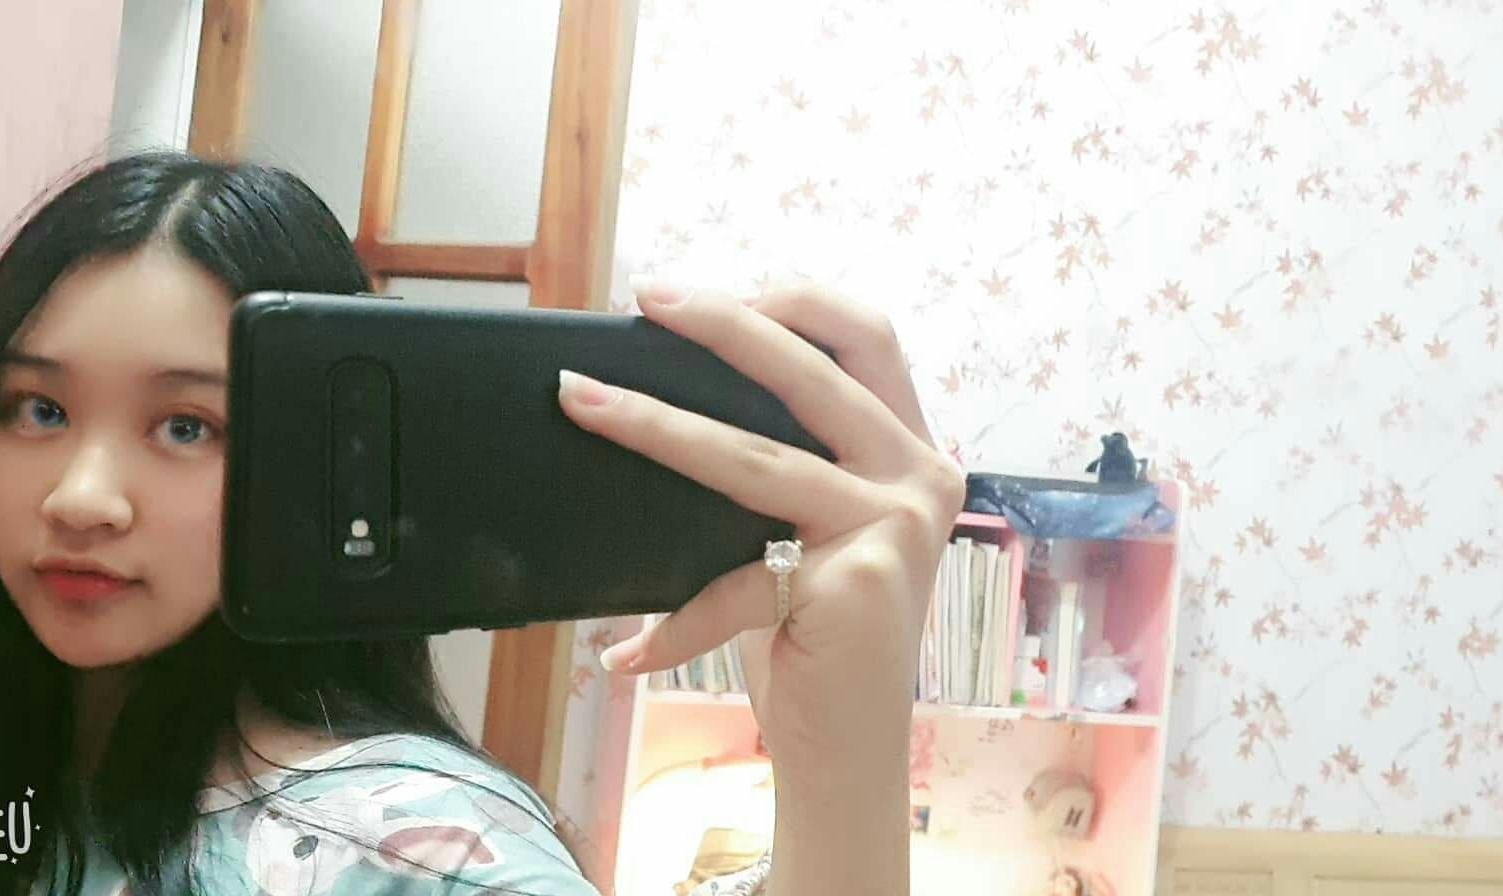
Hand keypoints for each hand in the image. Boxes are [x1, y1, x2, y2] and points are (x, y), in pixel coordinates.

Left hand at [561, 279, 963, 892]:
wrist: (848, 756)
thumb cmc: (811, 638)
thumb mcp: (805, 530)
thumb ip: (778, 459)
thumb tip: (660, 388)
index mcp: (913, 453)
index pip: (867, 338)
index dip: (791, 299)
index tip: (702, 294)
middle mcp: (921, 479)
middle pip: (813, 369)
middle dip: (721, 322)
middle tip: (646, 300)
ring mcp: (896, 531)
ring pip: (755, 456)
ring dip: (654, 423)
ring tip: (581, 401)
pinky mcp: (856, 588)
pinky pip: (735, 583)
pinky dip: (672, 624)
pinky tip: (623, 655)